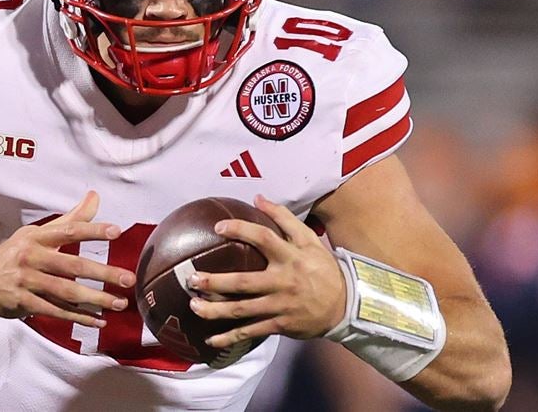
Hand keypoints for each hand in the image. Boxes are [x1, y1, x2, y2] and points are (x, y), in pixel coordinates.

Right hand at [0, 191, 135, 327]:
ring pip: (66, 292)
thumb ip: (70, 219)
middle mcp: (31, 257)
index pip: (68, 231)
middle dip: (103, 273)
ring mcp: (27, 281)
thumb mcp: (38, 233)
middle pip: (72, 266)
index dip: (92, 230)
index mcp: (37, 237)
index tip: (116, 231)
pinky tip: (99, 320)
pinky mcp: (24, 303)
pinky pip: (56, 312)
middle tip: (128, 278)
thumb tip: (95, 196)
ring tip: (119, 302)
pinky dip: (79, 318)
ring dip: (95, 299)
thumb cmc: (17, 253)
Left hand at [188, 195, 345, 348]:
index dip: (240, 230)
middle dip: (215, 281)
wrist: (345, 305)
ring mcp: (280, 306)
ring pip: (243, 310)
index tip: (217, 228)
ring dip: (216, 310)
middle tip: (191, 278)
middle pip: (244, 282)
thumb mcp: (309, 240)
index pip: (263, 239)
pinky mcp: (280, 325)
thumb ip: (284, 218)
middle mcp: (283, 281)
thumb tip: (258, 198)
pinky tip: (211, 339)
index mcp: (290, 257)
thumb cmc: (323, 269)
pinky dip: (230, 337)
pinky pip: (251, 332)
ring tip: (194, 305)